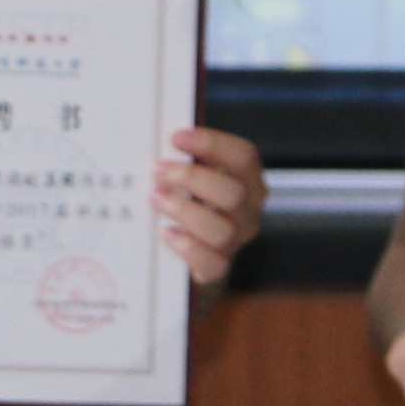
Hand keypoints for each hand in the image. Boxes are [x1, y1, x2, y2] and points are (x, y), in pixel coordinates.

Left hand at [153, 126, 265, 288]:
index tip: (176, 138)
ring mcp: (235, 240)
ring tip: (156, 199)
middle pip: (233, 193)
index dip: (212, 144)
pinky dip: (188, 247)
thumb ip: (185, 157)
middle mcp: (248, 210)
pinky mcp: (218, 267)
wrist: (187, 254)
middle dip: (191, 178)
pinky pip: (212, 263)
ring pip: (221, 229)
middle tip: (157, 170)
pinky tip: (167, 233)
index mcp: (247, 179)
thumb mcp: (194, 175)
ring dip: (184, 211)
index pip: (243, 157)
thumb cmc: (189, 200)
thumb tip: (155, 140)